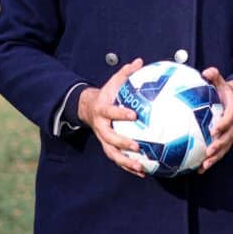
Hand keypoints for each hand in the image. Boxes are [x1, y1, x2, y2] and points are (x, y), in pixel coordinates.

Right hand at [77, 58, 146, 177]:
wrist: (89, 108)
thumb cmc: (107, 94)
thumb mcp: (114, 82)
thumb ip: (126, 73)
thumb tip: (140, 61)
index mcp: (102, 110)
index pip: (110, 112)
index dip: (120, 114)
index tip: (134, 114)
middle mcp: (101, 127)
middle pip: (109, 138)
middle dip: (122, 143)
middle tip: (137, 146)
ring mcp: (103, 139)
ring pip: (112, 154)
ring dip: (125, 162)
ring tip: (141, 167)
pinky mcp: (108, 147)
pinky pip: (118, 159)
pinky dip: (129, 167)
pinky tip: (143, 172)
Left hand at [199, 67, 232, 173]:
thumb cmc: (222, 90)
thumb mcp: (220, 81)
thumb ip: (214, 75)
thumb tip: (206, 72)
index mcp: (232, 109)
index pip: (230, 118)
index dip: (224, 124)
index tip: (214, 130)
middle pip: (229, 137)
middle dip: (219, 145)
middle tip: (208, 151)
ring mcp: (230, 134)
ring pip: (225, 148)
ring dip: (216, 158)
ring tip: (204, 165)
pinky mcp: (225, 141)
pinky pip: (219, 153)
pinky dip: (211, 161)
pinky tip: (199, 169)